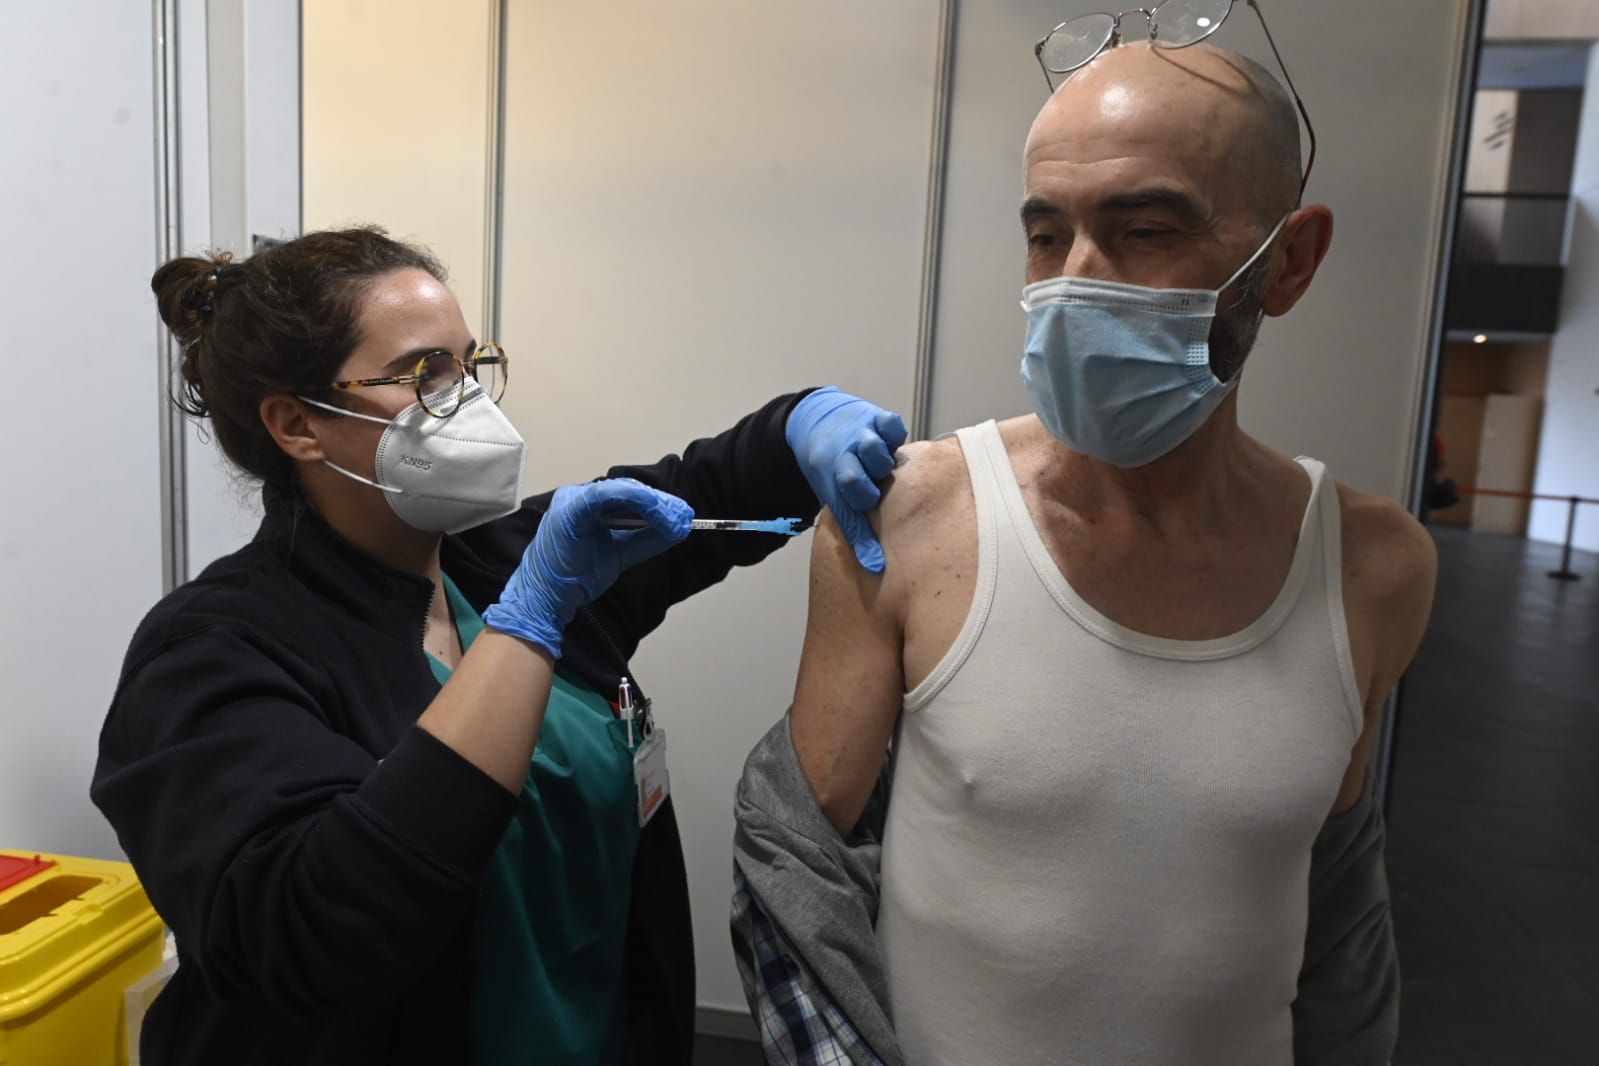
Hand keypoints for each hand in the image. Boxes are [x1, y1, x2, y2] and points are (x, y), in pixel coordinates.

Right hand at [483, 479, 692, 656]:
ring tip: (675, 517)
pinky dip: (636, 500)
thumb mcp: (620, 554)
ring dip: (653, 502)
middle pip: (628, 490)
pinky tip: (657, 510)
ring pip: (622, 490)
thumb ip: (646, 540)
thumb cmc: (575, 575)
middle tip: (685, 516)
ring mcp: (573, 500)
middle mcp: (578, 496)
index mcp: (586, 505)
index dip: (657, 503)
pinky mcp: (571, 508)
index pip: (628, 496)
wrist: (548, 596)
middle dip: (660, 503)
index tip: (682, 515)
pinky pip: (607, 495)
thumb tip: (677, 530)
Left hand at [786, 387, 907, 573]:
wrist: (817, 421)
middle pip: (857, 479)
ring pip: (874, 451)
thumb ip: (856, 526)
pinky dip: (895, 433)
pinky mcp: (875, 417)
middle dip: (869, 488)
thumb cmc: (831, 465)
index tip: (876, 561)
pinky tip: (893, 442)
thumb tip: (875, 566)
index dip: (862, 536)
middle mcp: (844, 457)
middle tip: (875, 487)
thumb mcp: (836, 494)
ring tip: (882, 464)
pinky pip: (892, 425)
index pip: (847, 512)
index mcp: (832, 479)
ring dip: (882, 460)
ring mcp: (859, 435)